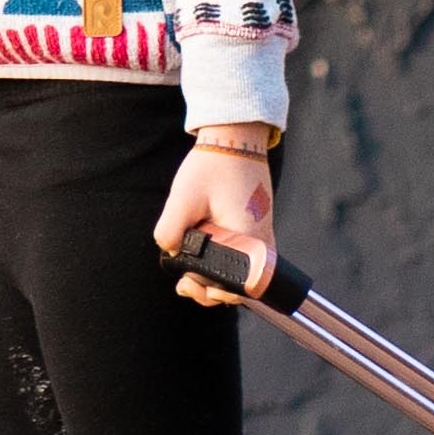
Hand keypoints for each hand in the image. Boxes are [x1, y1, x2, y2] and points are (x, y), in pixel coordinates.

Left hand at [156, 137, 276, 305]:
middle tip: (184, 285)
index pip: (235, 287)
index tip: (188, 285)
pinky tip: (204, 257)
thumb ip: (171, 231)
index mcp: (249, 240)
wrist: (235, 140)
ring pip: (241, 274)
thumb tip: (171, 254)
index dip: (210, 293)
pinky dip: (224, 262)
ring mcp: (263, 239)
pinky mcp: (257, 231)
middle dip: (209, 290)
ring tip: (189, 276)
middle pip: (238, 287)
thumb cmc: (213, 166)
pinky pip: (243, 258)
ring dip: (215, 278)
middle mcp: (263, 244)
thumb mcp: (183, 198)